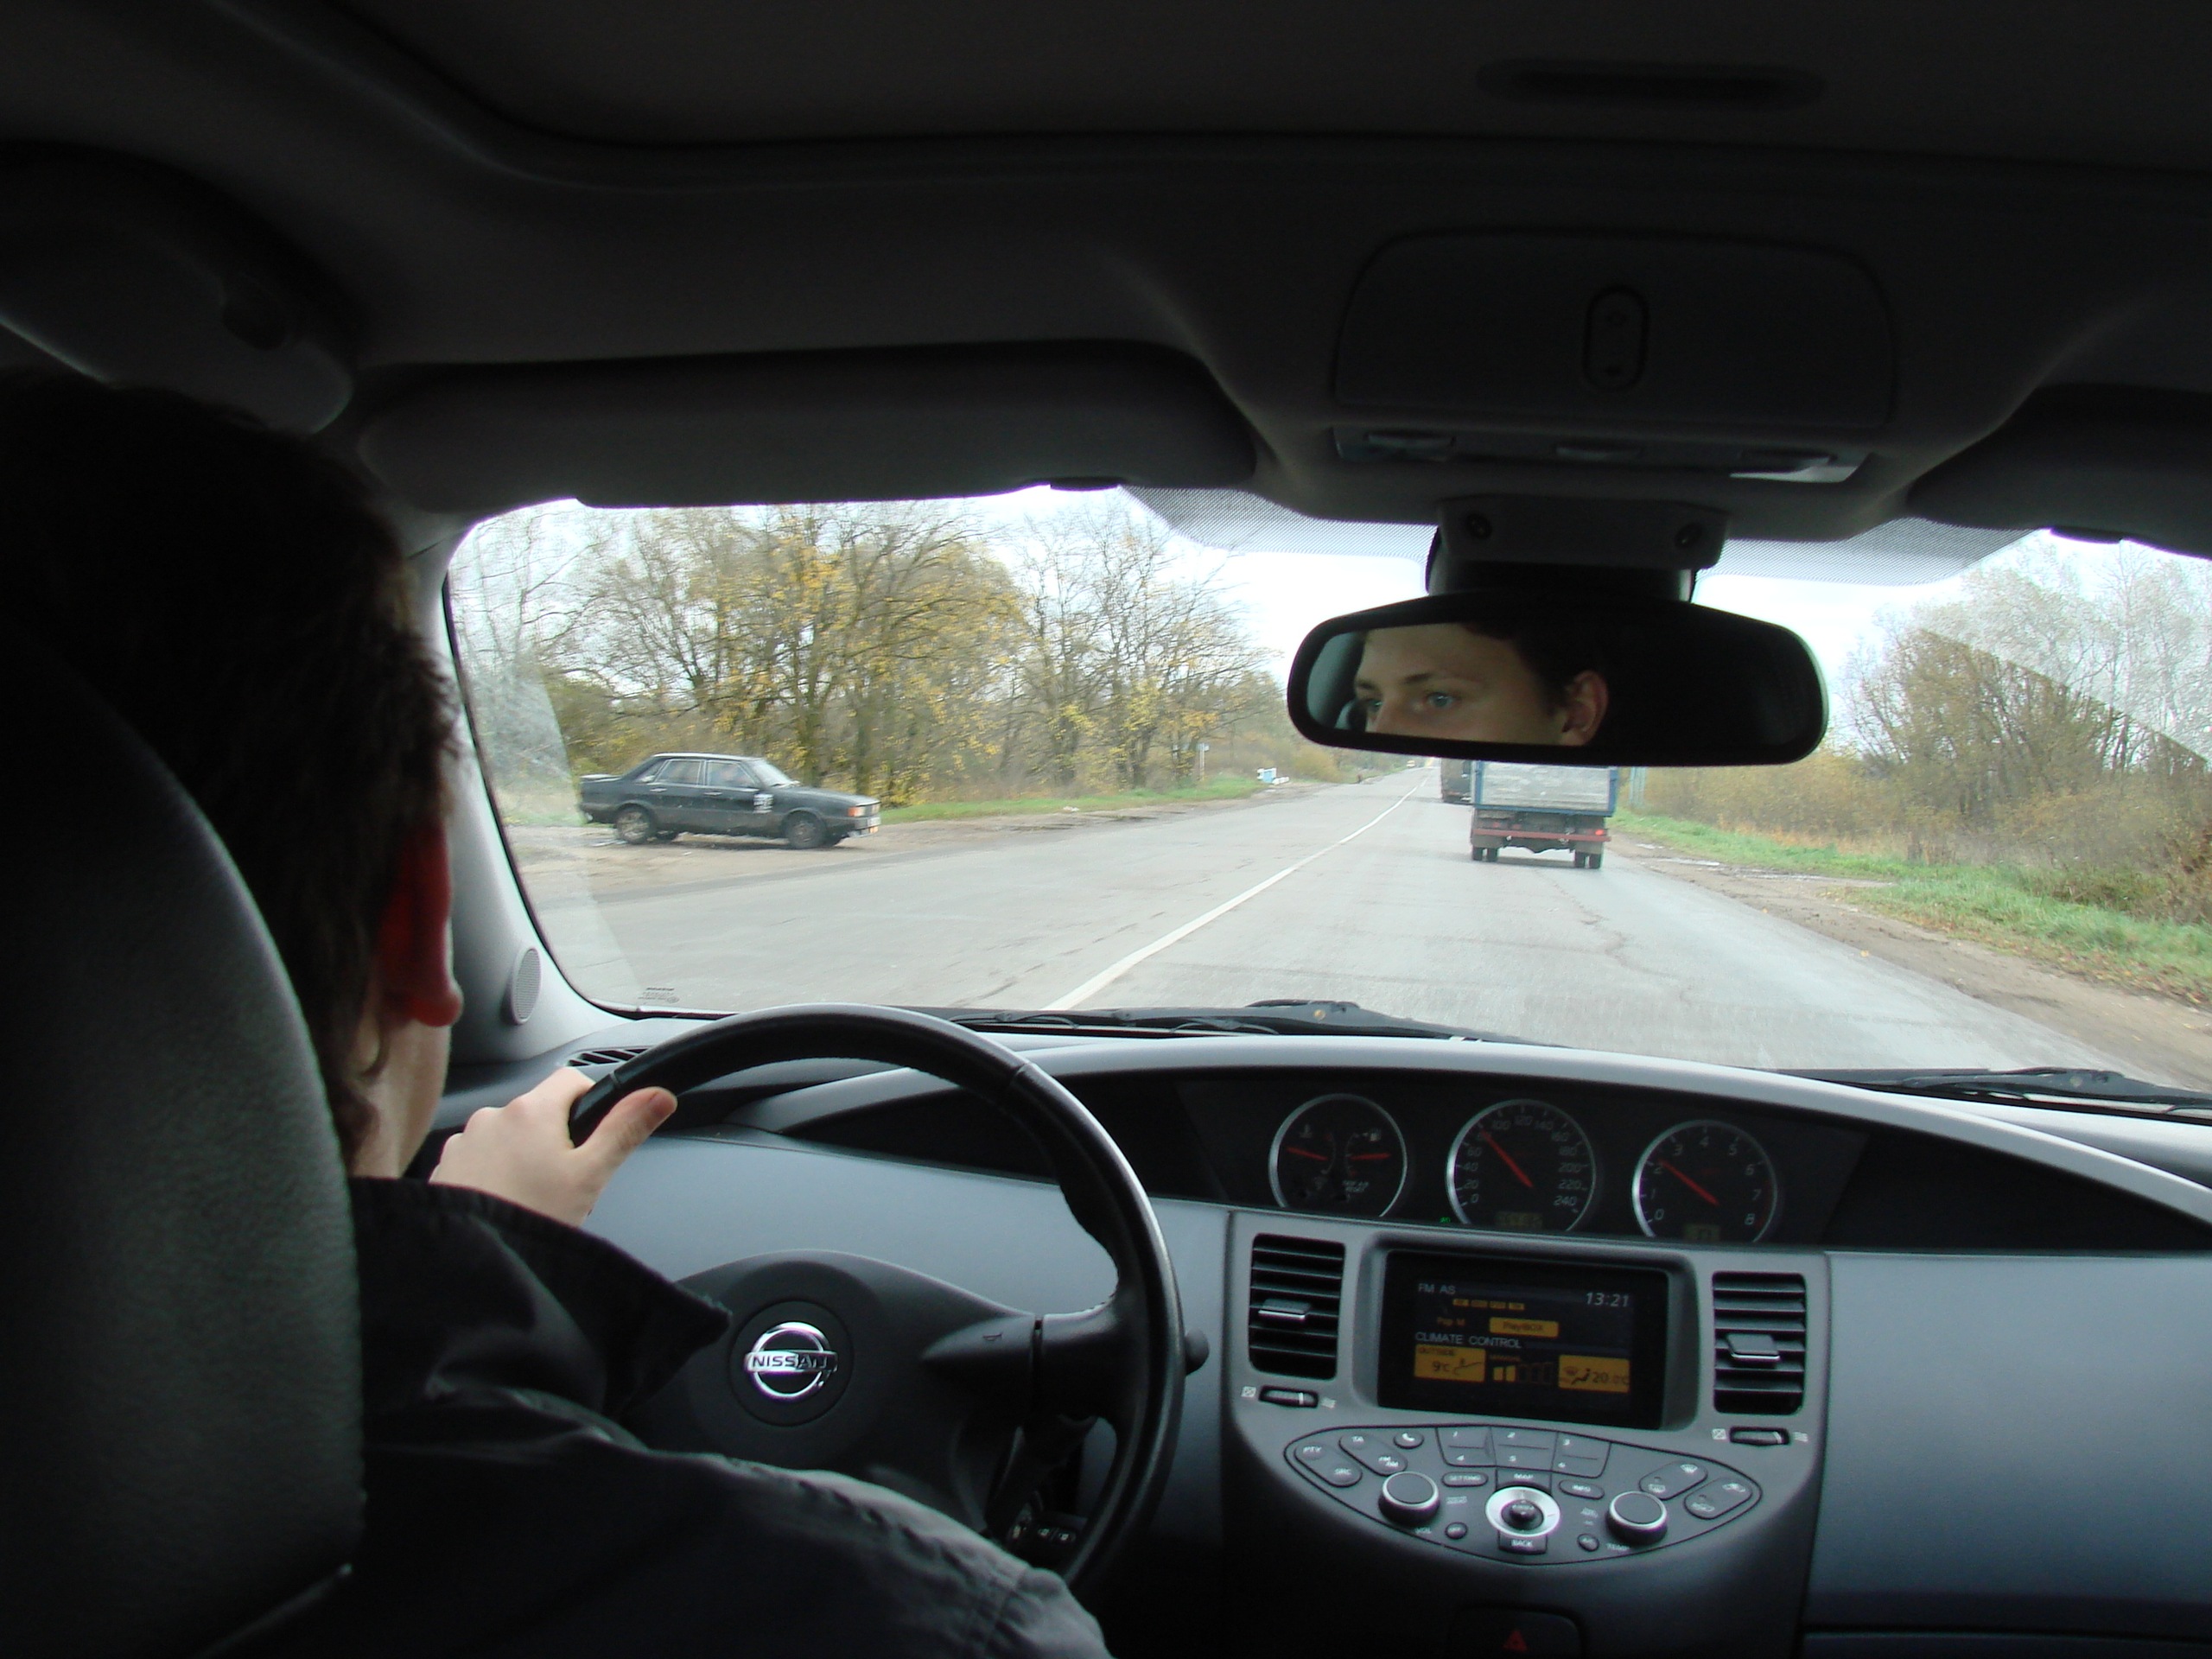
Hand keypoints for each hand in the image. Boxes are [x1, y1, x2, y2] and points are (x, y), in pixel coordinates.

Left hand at [429, 1066, 675, 1225]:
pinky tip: (502, 1204)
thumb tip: (658, 1096)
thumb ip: (625, 1129)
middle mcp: (492, 1116)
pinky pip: (478, 1159)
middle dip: (554, 1139)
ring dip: (520, 1157)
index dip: (590, 1102)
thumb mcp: (590, 1175)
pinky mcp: (444, 1168)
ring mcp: (463, 1141)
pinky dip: (491, 1175)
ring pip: (507, 1137)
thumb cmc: (528, 1217)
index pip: (571, 1080)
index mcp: (531, 1111)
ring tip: (530, 1199)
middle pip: (538, 1112)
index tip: (594, 1134)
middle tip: (564, 1182)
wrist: (470, 1261)